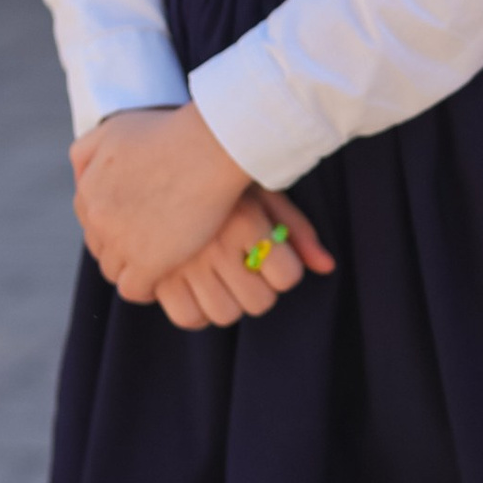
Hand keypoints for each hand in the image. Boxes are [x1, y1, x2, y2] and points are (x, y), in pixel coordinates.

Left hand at [71, 102, 259, 304]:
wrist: (209, 146)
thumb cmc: (172, 131)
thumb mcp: (116, 128)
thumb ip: (88, 151)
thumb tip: (78, 177)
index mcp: (88, 187)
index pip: (89, 217)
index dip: (113, 221)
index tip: (137, 221)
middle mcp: (98, 217)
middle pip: (100, 246)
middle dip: (121, 245)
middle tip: (152, 242)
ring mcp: (122, 241)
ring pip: (114, 270)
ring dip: (132, 268)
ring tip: (159, 263)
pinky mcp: (148, 262)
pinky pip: (133, 289)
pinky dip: (144, 288)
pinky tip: (162, 279)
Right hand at [150, 189, 337, 332]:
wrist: (162, 165)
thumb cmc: (222, 183)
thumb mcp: (263, 194)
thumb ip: (296, 230)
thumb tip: (326, 267)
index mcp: (245, 220)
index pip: (287, 276)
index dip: (286, 272)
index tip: (275, 258)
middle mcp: (214, 244)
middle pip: (259, 302)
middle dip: (260, 291)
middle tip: (248, 272)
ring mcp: (182, 263)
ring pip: (225, 315)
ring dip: (230, 303)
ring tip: (222, 280)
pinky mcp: (156, 275)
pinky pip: (187, 317)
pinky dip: (197, 312)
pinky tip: (198, 290)